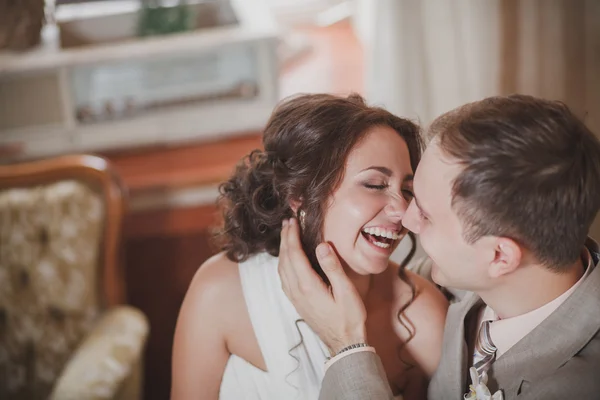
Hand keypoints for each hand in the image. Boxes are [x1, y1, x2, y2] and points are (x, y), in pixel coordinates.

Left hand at [278, 218, 366, 353]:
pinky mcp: (296, 302)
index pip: (294, 254)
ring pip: (282, 269)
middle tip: (287, 222)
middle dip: (285, 238)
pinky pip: (284, 278)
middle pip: (285, 259)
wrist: (344, 344)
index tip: (292, 221)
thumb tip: (322, 245)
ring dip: (283, 250)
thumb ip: (333, 267)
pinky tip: (288, 259)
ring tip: (286, 235)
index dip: (292, 236)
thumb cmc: (349, 318)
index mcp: (308, 286)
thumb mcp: (346, 291)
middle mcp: (296, 291)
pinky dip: (283, 263)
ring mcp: (294, 298)